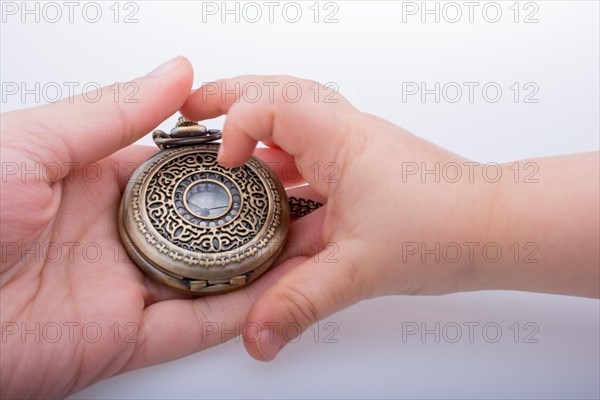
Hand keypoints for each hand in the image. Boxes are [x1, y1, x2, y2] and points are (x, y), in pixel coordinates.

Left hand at [0, 59, 314, 397]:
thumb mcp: (37, 144)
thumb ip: (113, 113)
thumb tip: (177, 74)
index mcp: (96, 185)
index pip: (179, 171)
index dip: (224, 164)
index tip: (267, 154)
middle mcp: (116, 236)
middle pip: (201, 226)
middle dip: (249, 216)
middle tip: (297, 201)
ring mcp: (123, 288)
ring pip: (206, 277)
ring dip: (254, 264)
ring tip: (301, 244)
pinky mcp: (122, 339)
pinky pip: (191, 325)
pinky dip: (234, 312)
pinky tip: (270, 293)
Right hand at [182, 75, 598, 360]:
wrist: (497, 227)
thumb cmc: (446, 227)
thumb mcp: (361, 269)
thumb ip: (302, 302)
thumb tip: (257, 334)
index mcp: (340, 140)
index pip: (270, 103)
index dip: (235, 124)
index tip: (225, 163)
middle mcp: (345, 134)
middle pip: (278, 93)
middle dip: (232, 97)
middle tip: (196, 108)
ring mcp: (355, 149)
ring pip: (295, 119)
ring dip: (257, 129)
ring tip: (225, 149)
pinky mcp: (363, 169)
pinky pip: (312, 153)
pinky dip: (283, 164)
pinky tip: (273, 193)